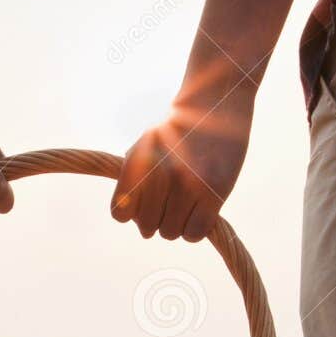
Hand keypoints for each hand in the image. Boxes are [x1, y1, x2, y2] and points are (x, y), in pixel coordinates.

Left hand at [112, 90, 253, 241]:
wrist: (215, 102)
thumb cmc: (177, 128)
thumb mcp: (144, 145)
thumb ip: (131, 179)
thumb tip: (126, 215)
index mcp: (138, 162)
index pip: (120, 213)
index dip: (131, 214)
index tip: (142, 204)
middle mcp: (160, 175)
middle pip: (147, 226)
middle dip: (155, 219)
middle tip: (168, 202)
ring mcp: (187, 185)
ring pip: (171, 233)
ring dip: (176, 224)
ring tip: (185, 202)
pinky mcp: (213, 193)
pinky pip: (193, 234)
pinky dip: (194, 229)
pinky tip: (199, 212)